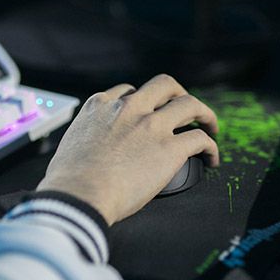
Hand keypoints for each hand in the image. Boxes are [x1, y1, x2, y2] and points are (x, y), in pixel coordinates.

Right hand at [37, 74, 219, 225]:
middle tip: (184, 109)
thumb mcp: (70, 143)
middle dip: (178, 94)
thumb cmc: (68, 180)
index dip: (142, 101)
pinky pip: (200, 139)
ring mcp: (151, 126)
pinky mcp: (169, 148)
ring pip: (190, 104)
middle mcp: (128, 109)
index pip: (128, 92)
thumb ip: (84, 138)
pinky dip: (211, 147)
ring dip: (204, 113)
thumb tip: (85, 153)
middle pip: (164, 85)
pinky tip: (211, 158)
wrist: (79, 194)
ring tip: (210, 125)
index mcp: (100, 106)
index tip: (147, 112)